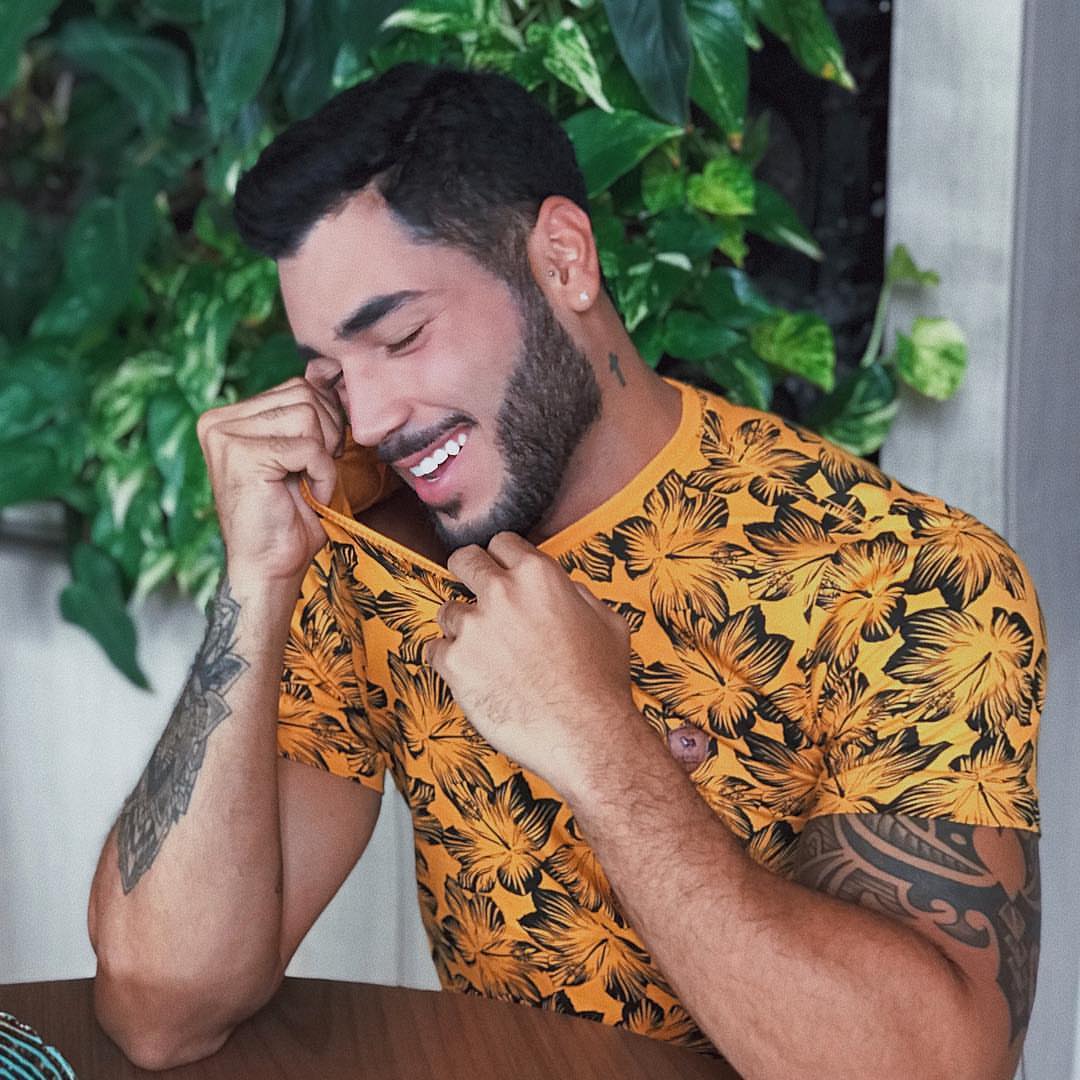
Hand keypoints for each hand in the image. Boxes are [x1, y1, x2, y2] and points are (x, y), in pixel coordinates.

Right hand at [196, 377, 344, 589]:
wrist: (271, 568)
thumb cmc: (290, 516)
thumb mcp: (304, 451)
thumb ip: (308, 410)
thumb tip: (324, 367)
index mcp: (229, 416)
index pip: (298, 386)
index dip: (325, 422)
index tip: (315, 459)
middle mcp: (218, 420)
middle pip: (305, 395)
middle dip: (328, 435)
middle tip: (313, 473)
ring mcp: (225, 436)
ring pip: (308, 416)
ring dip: (324, 457)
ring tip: (307, 484)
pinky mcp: (240, 456)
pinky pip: (309, 447)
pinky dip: (322, 474)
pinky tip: (307, 495)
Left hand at [423, 532, 637, 793]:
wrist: (586, 735)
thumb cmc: (602, 683)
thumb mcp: (607, 622)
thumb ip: (577, 595)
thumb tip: (562, 588)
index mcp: (539, 575)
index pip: (502, 543)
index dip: (502, 558)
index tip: (500, 570)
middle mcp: (501, 592)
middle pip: (463, 560)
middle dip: (467, 573)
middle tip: (474, 594)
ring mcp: (473, 627)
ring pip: (446, 610)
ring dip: (460, 626)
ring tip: (483, 651)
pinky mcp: (454, 663)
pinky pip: (434, 650)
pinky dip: (448, 661)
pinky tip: (472, 675)